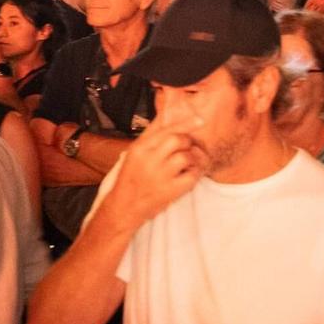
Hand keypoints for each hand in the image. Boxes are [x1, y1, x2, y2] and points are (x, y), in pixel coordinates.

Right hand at [106, 113, 203, 228]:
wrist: (124, 208)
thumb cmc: (130, 178)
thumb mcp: (133, 153)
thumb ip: (150, 135)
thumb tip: (166, 115)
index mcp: (140, 148)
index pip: (165, 128)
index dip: (185, 122)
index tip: (199, 119)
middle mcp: (149, 160)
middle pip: (177, 139)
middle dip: (187, 141)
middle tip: (187, 148)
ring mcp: (160, 176)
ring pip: (186, 156)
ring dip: (192, 158)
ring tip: (187, 164)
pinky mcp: (170, 191)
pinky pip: (192, 175)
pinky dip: (195, 173)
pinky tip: (190, 175)